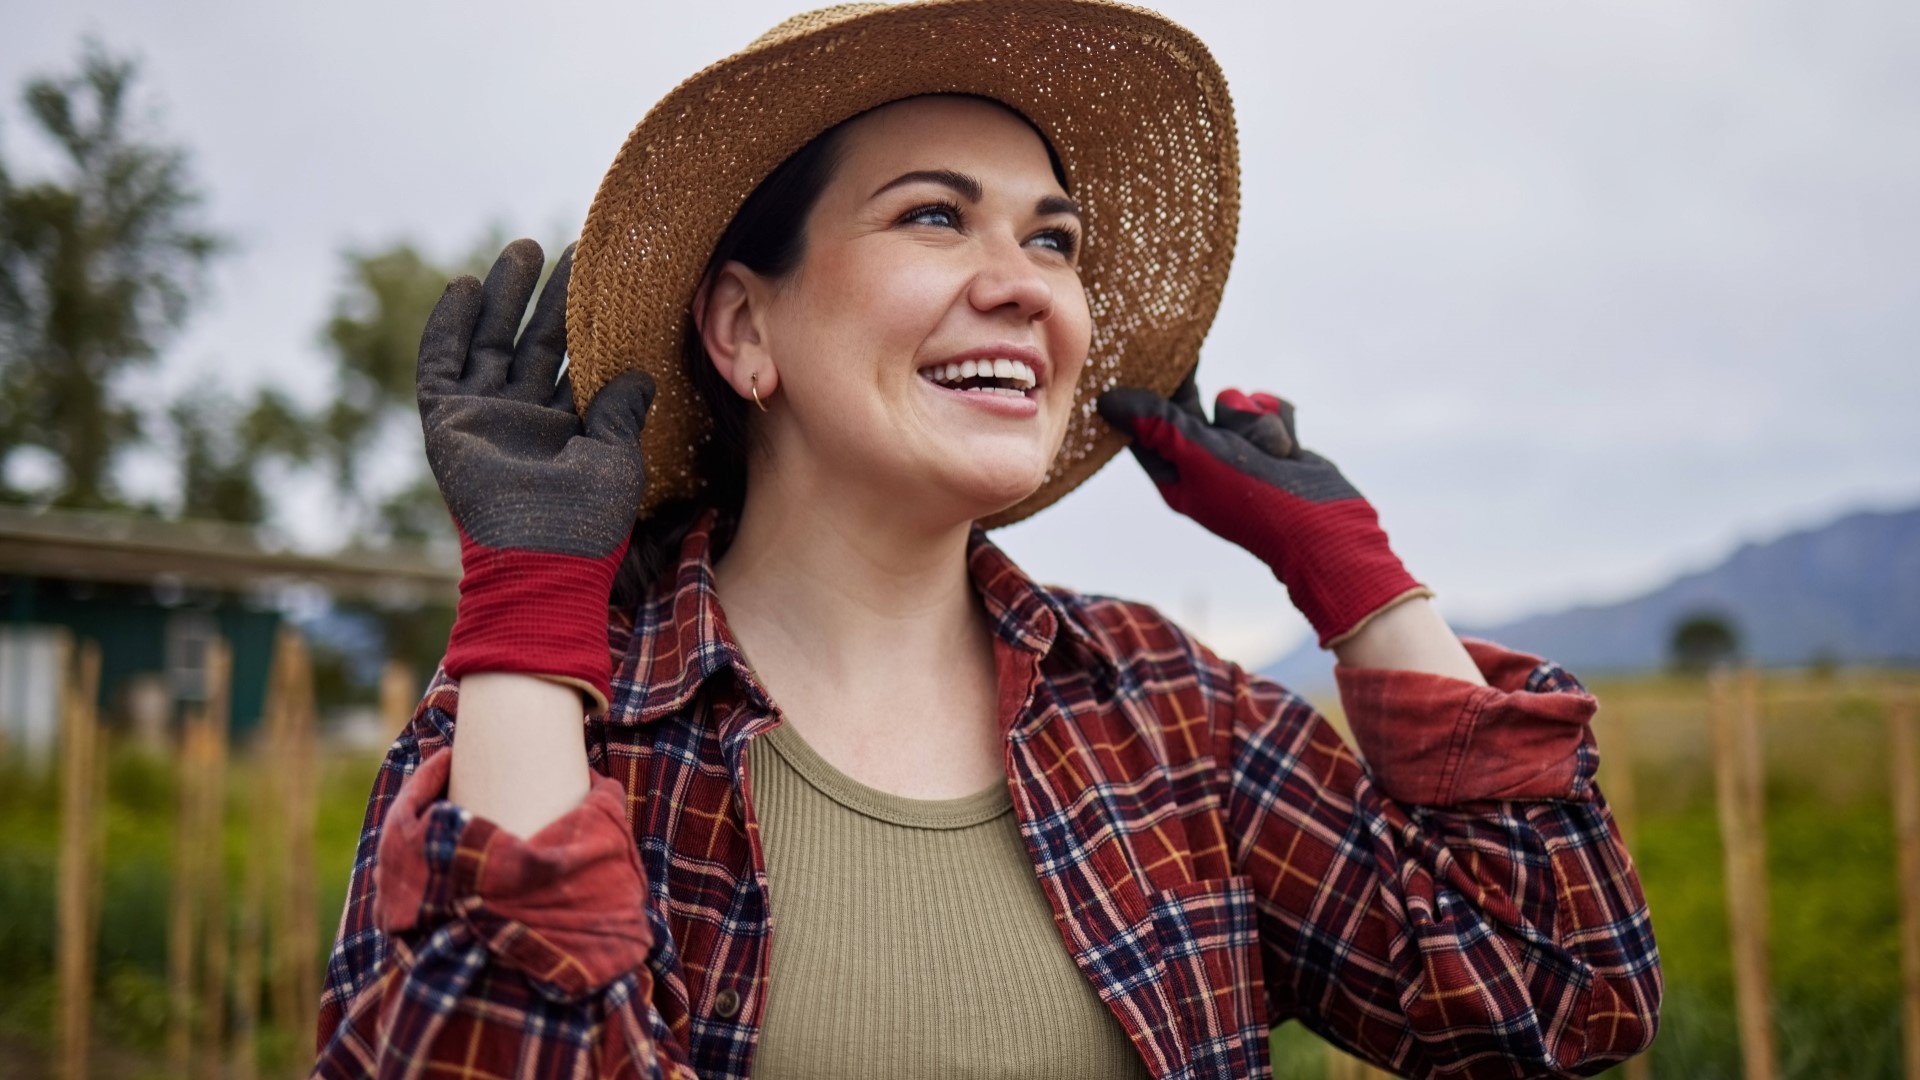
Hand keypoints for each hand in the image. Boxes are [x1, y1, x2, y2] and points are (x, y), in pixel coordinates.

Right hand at [419, 239, 655, 710]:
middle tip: (567, 246)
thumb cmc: (588, 526)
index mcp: (568, 430)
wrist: (540, 563)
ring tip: (522, 250)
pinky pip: (442, 366)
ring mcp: (484, 420)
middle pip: (534, 342)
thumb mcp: (619, 460)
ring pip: (492, 343)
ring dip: (503, 297)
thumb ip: (624, 412)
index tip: (606, 278)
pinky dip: (449, 328)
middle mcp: (524, 420)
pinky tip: (463, 287)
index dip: (588, 322)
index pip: (575, 362)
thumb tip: (640, 372)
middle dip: (547, 296)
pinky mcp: (447, 424)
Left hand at [1096, 372, 1427, 646]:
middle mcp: (1203, 464)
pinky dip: (1279, 421)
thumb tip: (1106, 400)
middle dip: (1197, 392)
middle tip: (1185, 350)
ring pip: (1232, 404)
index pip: (1144, 425)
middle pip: (1186, 407)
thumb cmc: (1256, 501)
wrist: (1327, 530)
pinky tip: (1291, 448)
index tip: (1138, 354)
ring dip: (1252, 420)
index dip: (1141, 392)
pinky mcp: (1273, 445)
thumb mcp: (1202, 458)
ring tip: (1270, 452)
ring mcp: (1239, 454)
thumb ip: (1159, 425)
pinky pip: (1267, 408)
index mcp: (1175, 475)